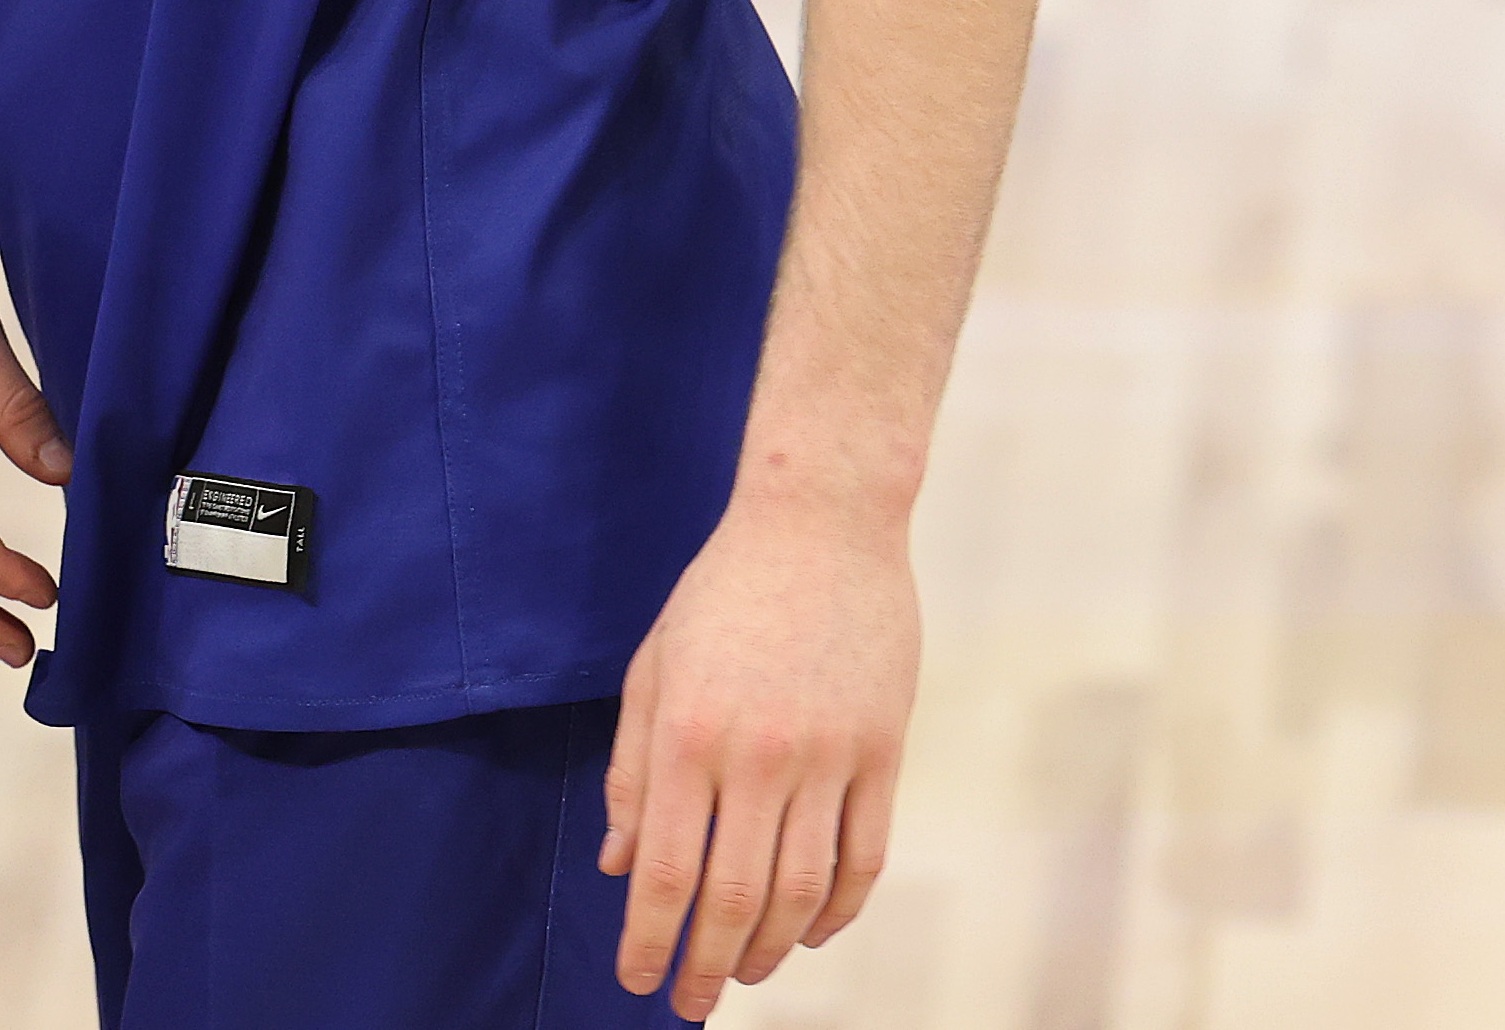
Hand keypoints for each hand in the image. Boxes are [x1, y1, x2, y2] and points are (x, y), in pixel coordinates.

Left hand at [602, 484, 917, 1013]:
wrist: (821, 523)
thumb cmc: (721, 593)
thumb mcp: (653, 669)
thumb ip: (633, 772)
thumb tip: (621, 866)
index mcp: (689, 733)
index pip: (668, 869)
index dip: (652, 938)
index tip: (638, 981)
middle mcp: (758, 754)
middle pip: (734, 895)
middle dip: (708, 965)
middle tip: (690, 1004)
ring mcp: (829, 756)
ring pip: (802, 889)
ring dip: (770, 948)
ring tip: (744, 973)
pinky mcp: (883, 751)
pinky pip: (864, 857)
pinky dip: (838, 910)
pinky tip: (809, 932)